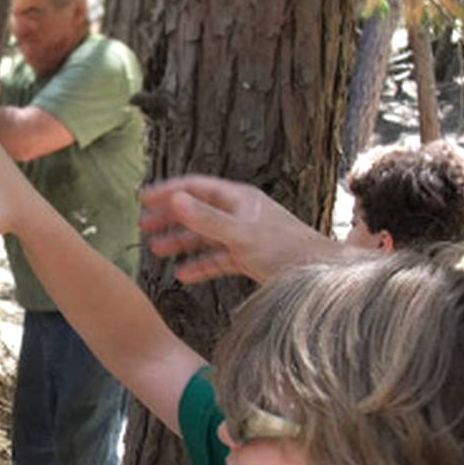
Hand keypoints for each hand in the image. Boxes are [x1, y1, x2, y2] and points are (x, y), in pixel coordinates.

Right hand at [139, 175, 339, 283]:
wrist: (321, 277)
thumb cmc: (287, 251)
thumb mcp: (241, 234)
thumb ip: (206, 219)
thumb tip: (175, 199)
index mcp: (239, 199)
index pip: (196, 188)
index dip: (169, 192)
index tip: (143, 200)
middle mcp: (240, 215)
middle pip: (197, 211)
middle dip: (170, 217)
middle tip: (143, 226)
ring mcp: (244, 237)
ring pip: (204, 236)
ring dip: (180, 242)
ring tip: (155, 250)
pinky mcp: (248, 259)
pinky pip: (217, 259)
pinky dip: (200, 265)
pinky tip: (182, 274)